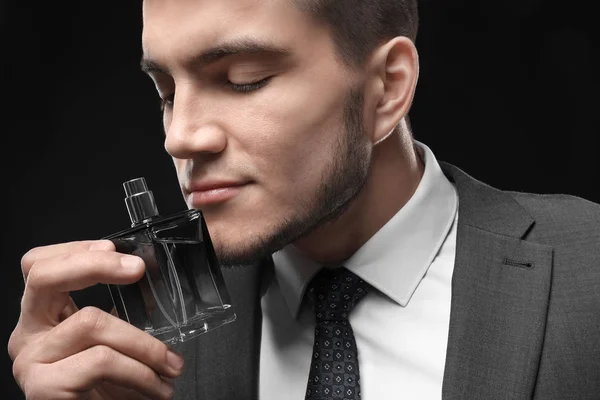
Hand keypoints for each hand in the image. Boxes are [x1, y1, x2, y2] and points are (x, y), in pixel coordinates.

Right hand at [8, 240, 183, 398]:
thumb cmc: (108, 389)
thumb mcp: (112, 342)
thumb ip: (118, 314)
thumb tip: (154, 286)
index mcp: (42, 318)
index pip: (39, 266)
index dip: (75, 249)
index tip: (117, 250)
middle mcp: (26, 336)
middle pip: (43, 277)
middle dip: (96, 264)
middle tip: (138, 269)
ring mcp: (30, 361)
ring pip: (91, 322)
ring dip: (144, 345)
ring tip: (172, 366)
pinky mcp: (43, 388)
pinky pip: (100, 360)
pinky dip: (140, 370)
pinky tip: (156, 387)